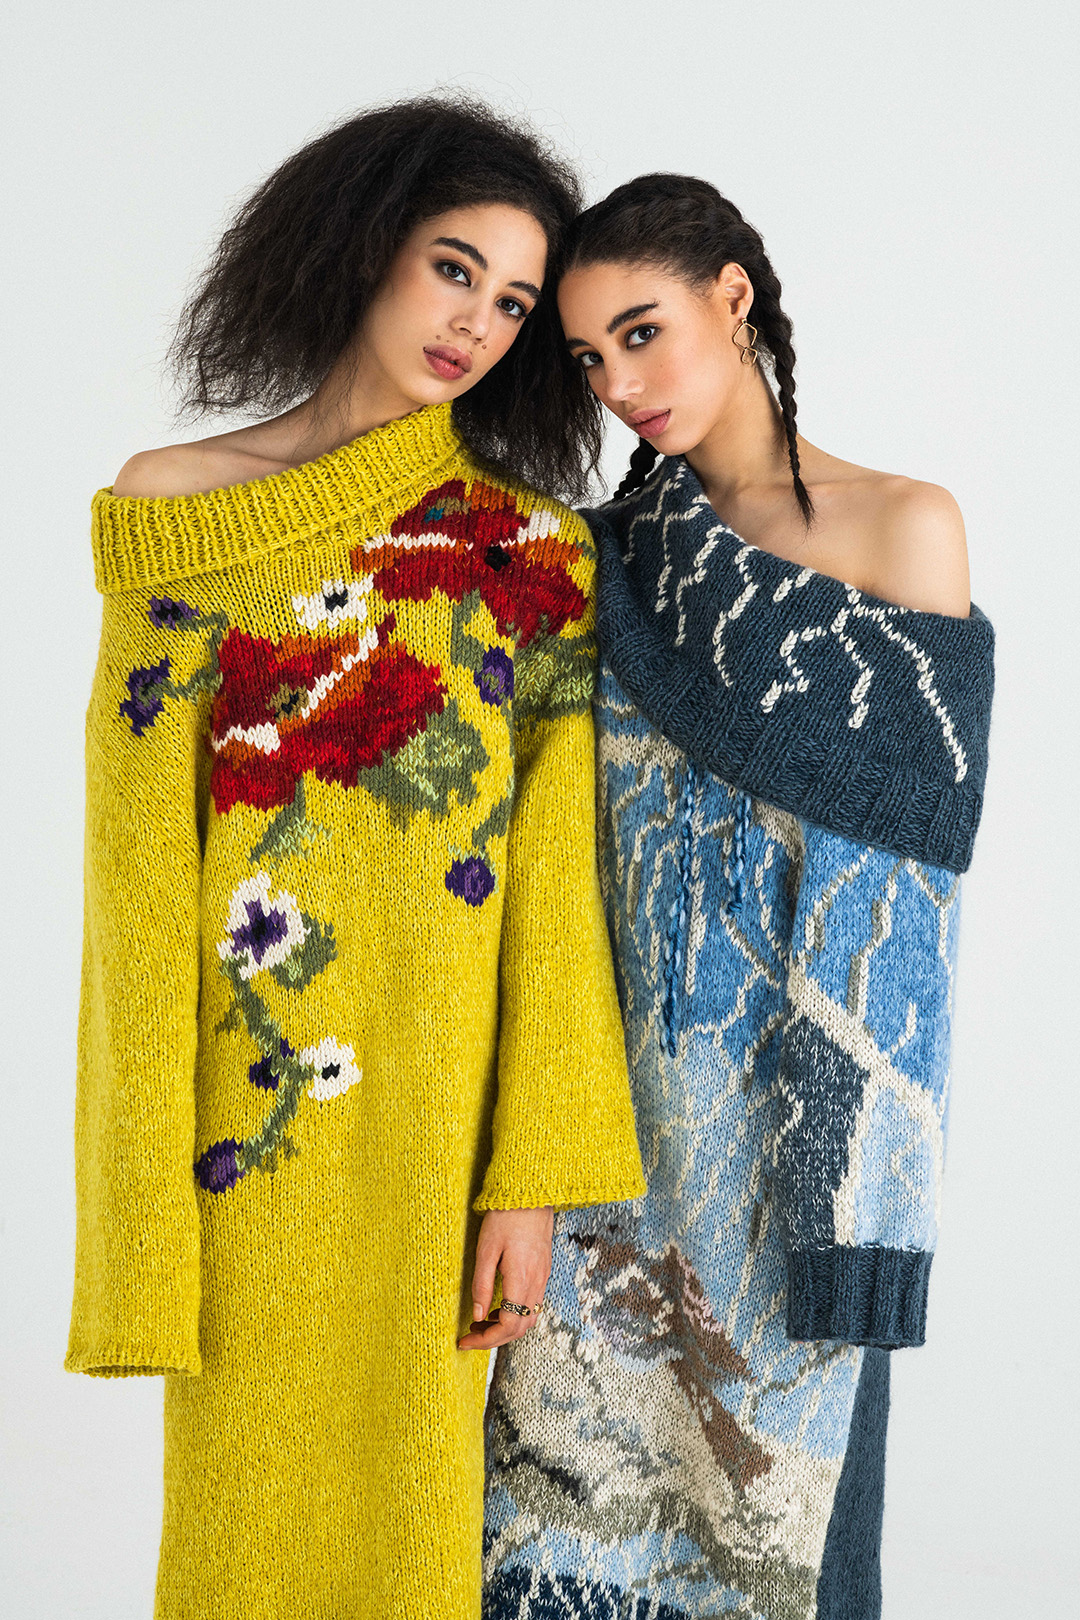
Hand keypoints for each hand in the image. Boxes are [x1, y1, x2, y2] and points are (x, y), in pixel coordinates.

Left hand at [457, 1206, 552, 1350]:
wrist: (531, 1194)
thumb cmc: (506, 1216)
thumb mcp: (486, 1249)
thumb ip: (481, 1285)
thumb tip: (478, 1316)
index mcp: (522, 1279)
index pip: (508, 1325)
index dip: (486, 1340)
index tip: (465, 1340)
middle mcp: (537, 1282)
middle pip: (520, 1328)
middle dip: (494, 1339)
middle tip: (470, 1337)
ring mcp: (543, 1277)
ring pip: (528, 1318)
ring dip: (505, 1328)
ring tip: (480, 1323)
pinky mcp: (543, 1271)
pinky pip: (532, 1304)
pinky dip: (515, 1314)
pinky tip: (497, 1306)